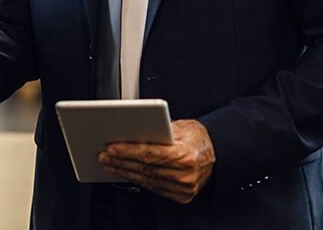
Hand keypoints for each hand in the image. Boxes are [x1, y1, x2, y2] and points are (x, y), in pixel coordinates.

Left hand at [99, 119, 214, 203]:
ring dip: (125, 172)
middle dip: (121, 161)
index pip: (150, 154)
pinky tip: (127, 173)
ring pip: (147, 180)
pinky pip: (154, 188)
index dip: (128, 151)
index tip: (112, 147)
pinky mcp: (182, 196)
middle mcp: (185, 174)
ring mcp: (184, 188)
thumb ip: (159, 130)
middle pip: (145, 168)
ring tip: (110, 164)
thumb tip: (132, 129)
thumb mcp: (181, 127)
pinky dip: (138, 180)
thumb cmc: (198, 138)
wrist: (217, 153)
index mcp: (186, 155)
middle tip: (104, 155)